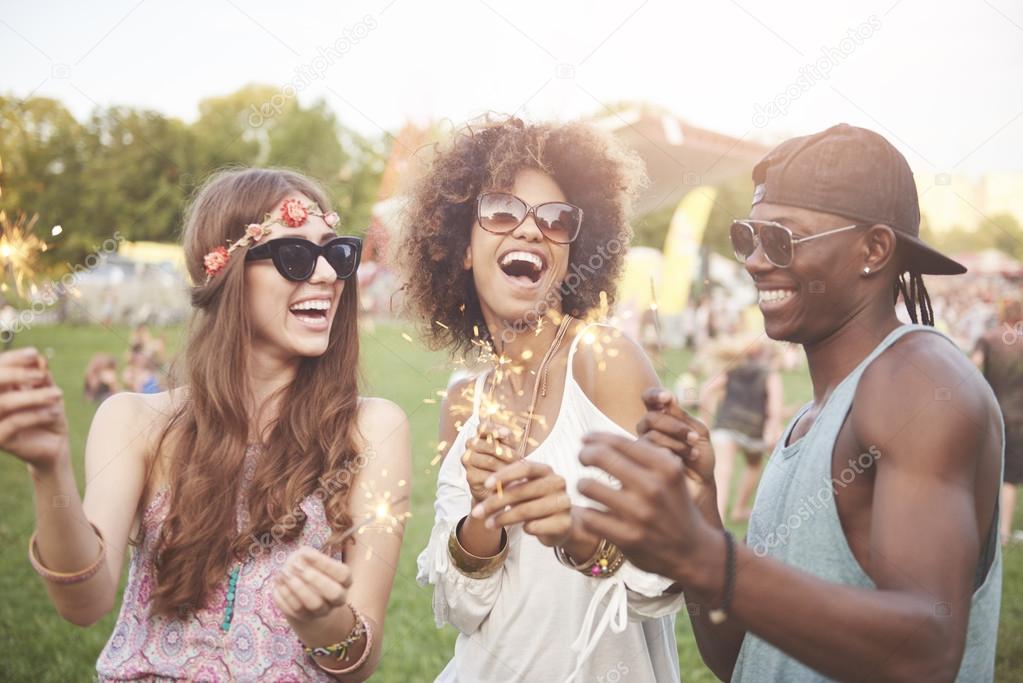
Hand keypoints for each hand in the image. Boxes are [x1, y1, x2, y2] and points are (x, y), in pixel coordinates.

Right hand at [0, 347, 68, 469]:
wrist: (55, 444)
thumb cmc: (48, 413)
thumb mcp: (48, 391)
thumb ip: (42, 376)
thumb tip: (38, 359)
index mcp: (1, 389)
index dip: (12, 359)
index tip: (33, 353)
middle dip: (16, 375)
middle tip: (41, 375)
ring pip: (3, 403)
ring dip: (33, 396)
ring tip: (58, 394)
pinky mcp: (0, 439)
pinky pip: (14, 423)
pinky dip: (36, 415)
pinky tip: (55, 412)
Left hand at [272, 546, 352, 623]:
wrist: (298, 585)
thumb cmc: (306, 566)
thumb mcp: (308, 555)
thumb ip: (307, 554)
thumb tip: (302, 558)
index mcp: (344, 581)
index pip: (342, 574)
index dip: (325, 564)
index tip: (306, 554)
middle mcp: (337, 598)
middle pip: (334, 594)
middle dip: (315, 580)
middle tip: (297, 567)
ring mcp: (322, 610)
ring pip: (314, 605)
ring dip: (298, 588)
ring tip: (284, 574)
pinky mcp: (305, 617)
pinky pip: (296, 610)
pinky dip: (285, 595)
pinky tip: (278, 582)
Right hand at [463, 421, 514, 504]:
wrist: (499, 484)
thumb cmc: (505, 461)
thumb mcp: (509, 446)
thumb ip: (507, 437)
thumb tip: (504, 432)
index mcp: (480, 434)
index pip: (482, 426)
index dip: (493, 429)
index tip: (506, 434)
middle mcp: (471, 444)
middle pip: (487, 445)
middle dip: (506, 452)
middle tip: (519, 459)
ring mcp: (467, 460)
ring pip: (489, 460)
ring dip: (505, 466)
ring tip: (515, 470)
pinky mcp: (470, 476)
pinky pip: (487, 476)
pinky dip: (499, 478)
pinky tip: (506, 479)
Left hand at [471, 459, 589, 549]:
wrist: (561, 524)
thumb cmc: (536, 503)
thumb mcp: (523, 490)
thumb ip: (509, 486)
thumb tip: (487, 488)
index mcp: (546, 470)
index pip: (525, 467)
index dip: (504, 475)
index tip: (486, 485)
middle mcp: (557, 483)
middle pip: (522, 491)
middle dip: (496, 502)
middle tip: (477, 512)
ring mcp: (563, 503)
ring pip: (526, 510)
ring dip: (503, 518)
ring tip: (488, 524)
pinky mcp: (564, 523)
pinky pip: (536, 526)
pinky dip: (524, 528)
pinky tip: (521, 528)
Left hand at [576, 432, 719, 583]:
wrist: (693, 551)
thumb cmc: (674, 505)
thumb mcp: (672, 475)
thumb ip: (646, 454)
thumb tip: (604, 438)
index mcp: (665, 467)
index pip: (619, 441)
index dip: (596, 437)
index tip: (585, 440)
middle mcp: (653, 487)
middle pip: (600, 456)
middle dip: (584, 455)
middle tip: (583, 459)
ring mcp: (639, 514)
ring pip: (588, 486)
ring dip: (583, 485)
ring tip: (587, 487)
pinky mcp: (628, 538)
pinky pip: (588, 517)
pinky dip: (585, 513)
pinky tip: (590, 512)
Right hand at [638, 388, 716, 514]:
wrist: (701, 487)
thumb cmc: (700, 460)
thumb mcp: (698, 433)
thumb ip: (683, 416)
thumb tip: (668, 400)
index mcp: (662, 417)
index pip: (649, 399)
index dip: (654, 395)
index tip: (668, 398)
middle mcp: (648, 430)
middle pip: (650, 418)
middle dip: (674, 425)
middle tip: (693, 436)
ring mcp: (642, 446)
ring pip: (650, 434)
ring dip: (676, 441)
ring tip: (693, 452)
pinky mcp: (639, 462)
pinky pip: (650, 450)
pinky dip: (672, 452)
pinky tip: (684, 462)